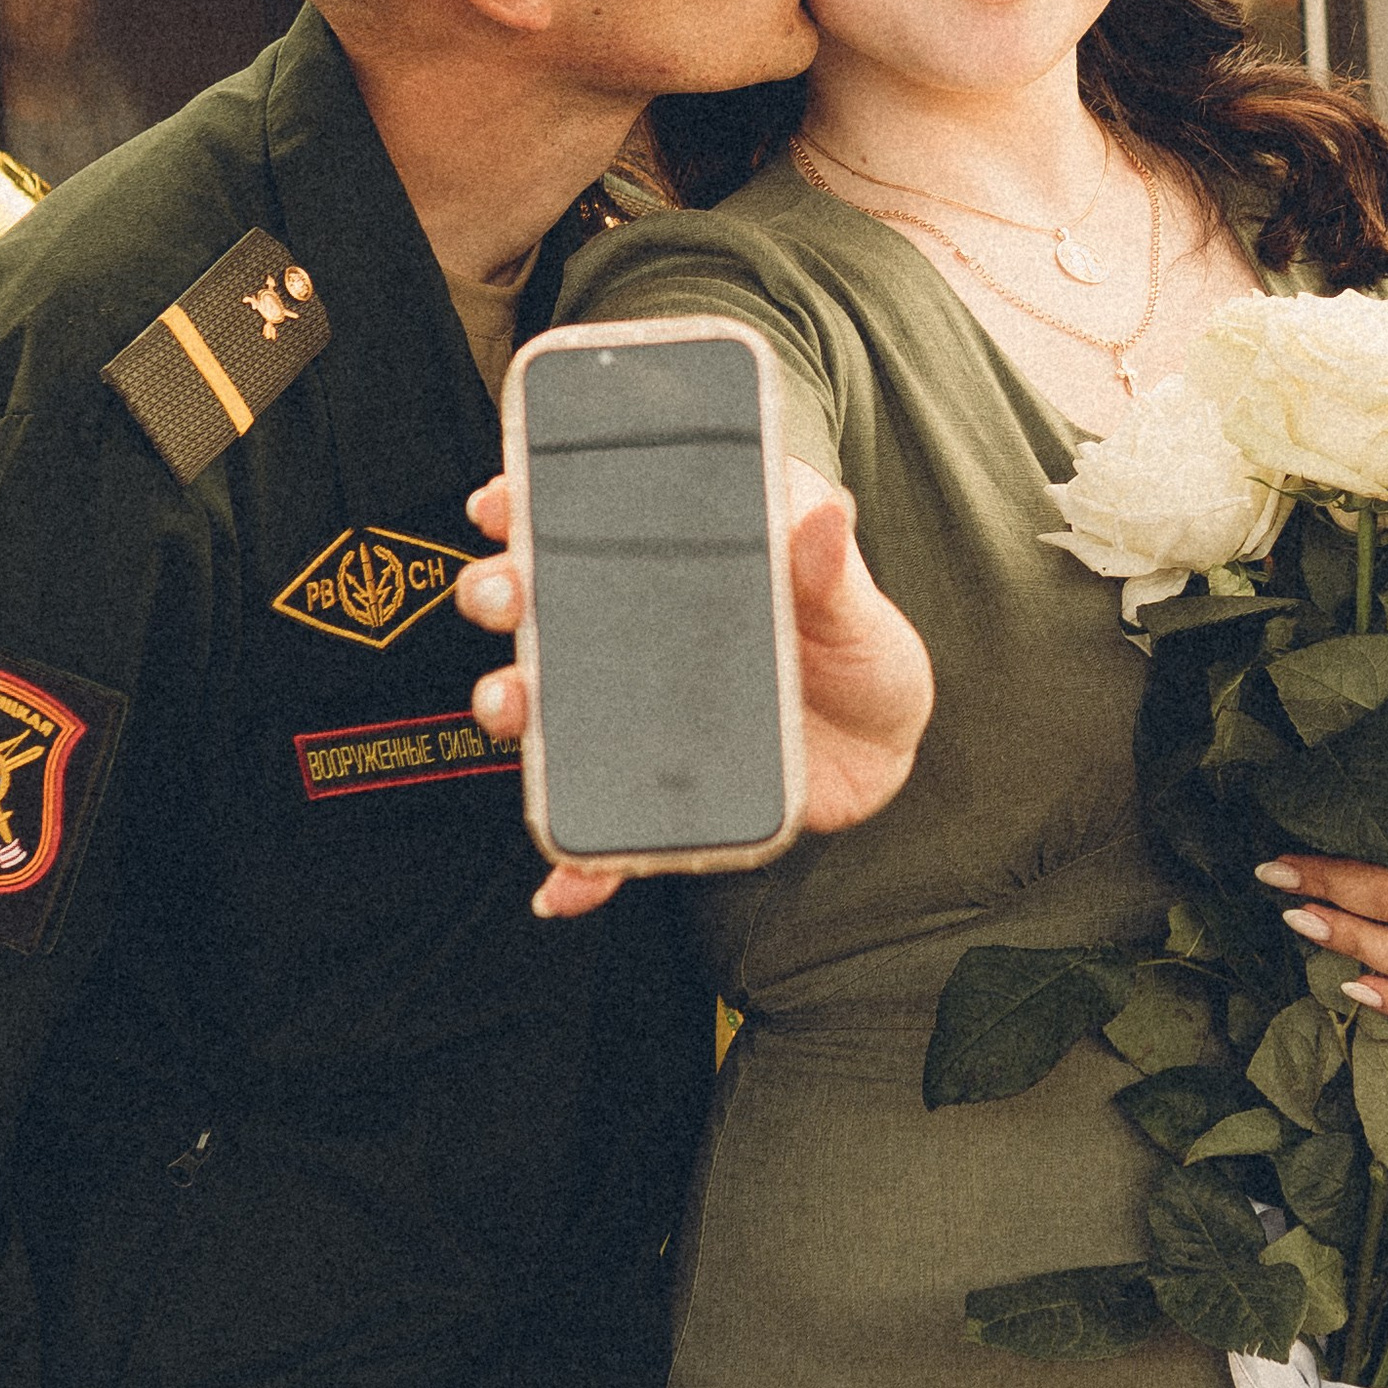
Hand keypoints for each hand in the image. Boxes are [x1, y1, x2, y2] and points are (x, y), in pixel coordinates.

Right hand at [459, 463, 933, 917]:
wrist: (888, 748)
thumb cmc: (861, 650)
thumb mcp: (852, 603)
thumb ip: (829, 567)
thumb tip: (824, 515)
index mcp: (675, 568)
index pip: (582, 523)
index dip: (528, 504)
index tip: (499, 499)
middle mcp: (635, 636)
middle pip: (544, 607)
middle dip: (503, 594)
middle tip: (502, 594)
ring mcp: (635, 714)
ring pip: (547, 708)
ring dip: (511, 705)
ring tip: (509, 705)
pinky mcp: (654, 790)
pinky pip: (600, 835)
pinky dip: (576, 868)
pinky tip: (559, 887)